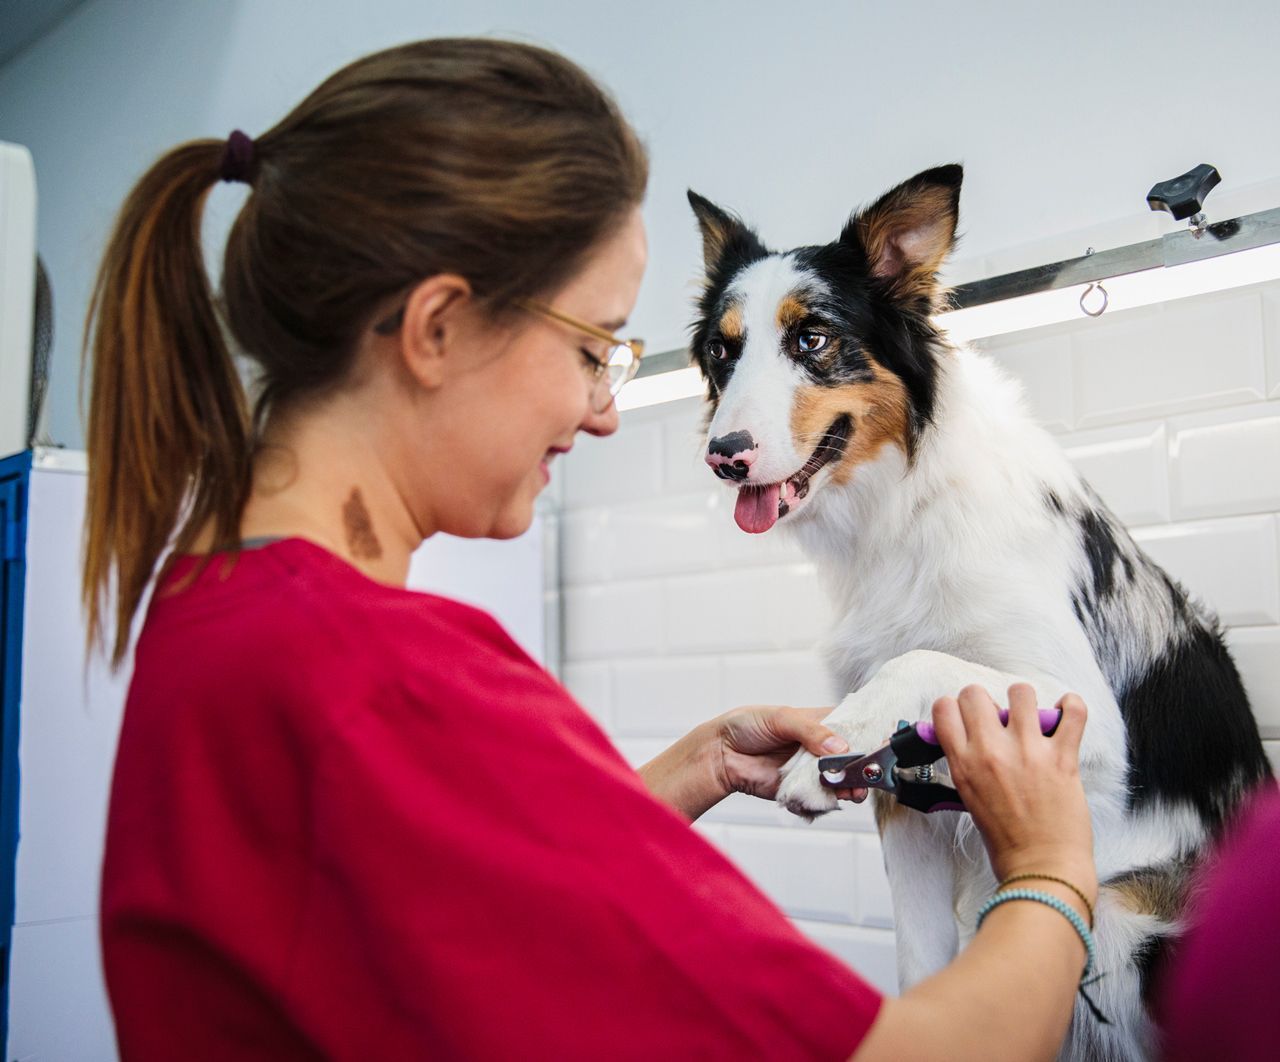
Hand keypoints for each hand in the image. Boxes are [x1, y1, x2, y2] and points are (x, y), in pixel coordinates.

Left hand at [712, 705, 868, 803]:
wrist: (722, 754)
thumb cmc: (747, 726)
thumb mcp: (780, 718)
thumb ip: (811, 731)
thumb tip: (837, 746)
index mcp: (820, 721)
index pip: (853, 725)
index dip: (869, 733)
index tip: (883, 741)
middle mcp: (821, 746)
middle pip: (854, 757)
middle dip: (864, 765)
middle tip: (868, 771)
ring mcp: (813, 769)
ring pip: (844, 780)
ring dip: (852, 785)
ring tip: (852, 787)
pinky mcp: (804, 790)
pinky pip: (824, 797)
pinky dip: (832, 799)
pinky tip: (834, 796)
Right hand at [932, 684, 1094, 898]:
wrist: (1042, 869)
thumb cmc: (1007, 842)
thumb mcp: (969, 800)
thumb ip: (966, 766)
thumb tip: (966, 740)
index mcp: (964, 764)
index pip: (944, 708)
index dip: (955, 707)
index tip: (967, 717)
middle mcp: (991, 752)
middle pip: (975, 693)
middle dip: (986, 701)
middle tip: (999, 719)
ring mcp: (1028, 752)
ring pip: (1021, 692)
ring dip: (1026, 701)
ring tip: (1033, 718)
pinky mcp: (1062, 758)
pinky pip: (1072, 712)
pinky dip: (1071, 706)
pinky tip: (1066, 713)